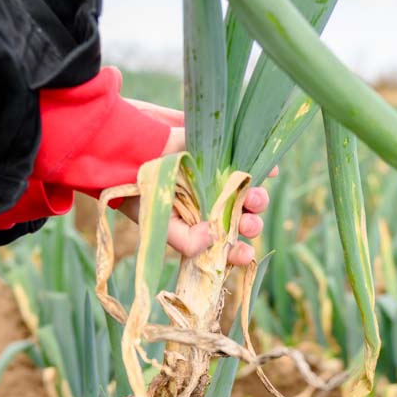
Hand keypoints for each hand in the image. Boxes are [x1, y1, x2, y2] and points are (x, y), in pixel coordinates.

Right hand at [116, 98, 270, 266]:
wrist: (126, 144)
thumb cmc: (135, 188)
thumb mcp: (156, 221)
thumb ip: (183, 240)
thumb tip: (212, 239)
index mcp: (194, 226)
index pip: (222, 246)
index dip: (236, 252)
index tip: (245, 252)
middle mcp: (208, 205)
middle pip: (239, 220)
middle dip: (250, 224)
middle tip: (247, 221)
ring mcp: (216, 180)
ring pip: (247, 194)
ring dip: (257, 200)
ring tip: (252, 196)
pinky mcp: (221, 154)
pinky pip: (250, 161)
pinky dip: (266, 168)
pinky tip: (271, 173)